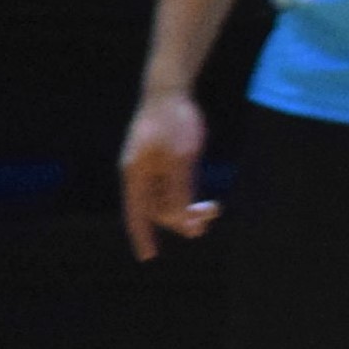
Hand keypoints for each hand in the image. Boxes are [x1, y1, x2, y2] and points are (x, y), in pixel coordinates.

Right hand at [119, 90, 215, 257]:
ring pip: (169, 199)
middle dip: (180, 219)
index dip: (142, 236)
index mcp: (136, 174)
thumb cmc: (172, 122)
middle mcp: (141, 174)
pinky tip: (205, 203)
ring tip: (212, 210)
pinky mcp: (168, 160)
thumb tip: (181, 220)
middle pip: (157, 209)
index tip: (148, 257)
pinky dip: (189, 198)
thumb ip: (179, 190)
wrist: (170, 91)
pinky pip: (175, 188)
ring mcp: (154, 167)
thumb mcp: (180, 159)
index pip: (136, 213)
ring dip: (188, 210)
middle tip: (210, 217)